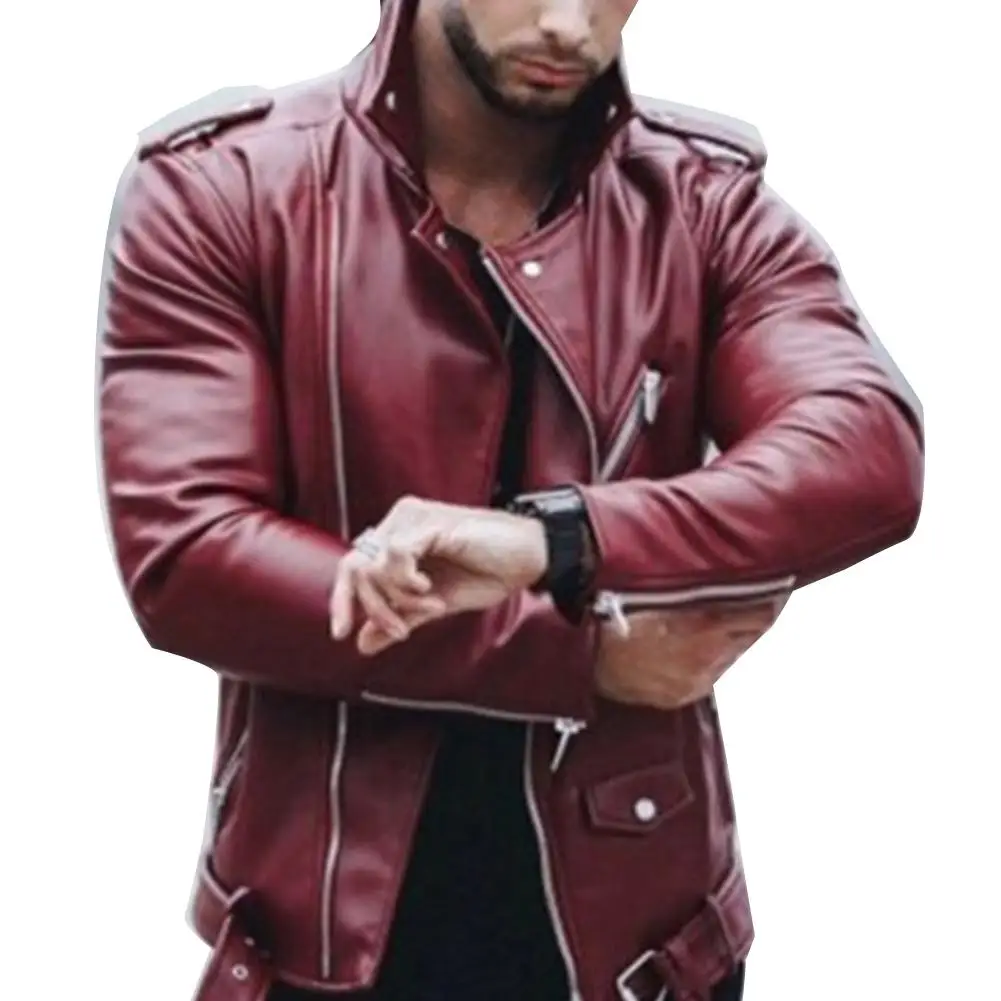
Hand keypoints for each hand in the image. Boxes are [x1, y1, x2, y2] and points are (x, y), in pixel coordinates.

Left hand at [330, 495, 547, 653]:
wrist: (527, 558)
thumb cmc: (488, 571)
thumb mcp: (435, 604)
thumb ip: (399, 619)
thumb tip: (362, 643)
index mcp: (398, 537)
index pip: (352, 566)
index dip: (342, 600)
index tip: (341, 634)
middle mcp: (400, 522)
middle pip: (355, 566)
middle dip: (373, 606)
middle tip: (400, 629)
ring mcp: (412, 518)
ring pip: (374, 565)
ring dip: (399, 599)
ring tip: (431, 606)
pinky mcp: (429, 522)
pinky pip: (396, 556)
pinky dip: (409, 583)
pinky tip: (432, 590)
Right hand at [595, 597, 784, 709]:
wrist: (579, 653)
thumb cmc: (606, 613)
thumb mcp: (656, 585)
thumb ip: (695, 580)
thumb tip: (721, 566)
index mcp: (702, 629)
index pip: (760, 614)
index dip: (771, 596)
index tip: (775, 583)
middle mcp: (704, 660)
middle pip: (750, 634)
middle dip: (750, 614)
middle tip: (747, 595)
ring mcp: (693, 681)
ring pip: (731, 655)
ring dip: (728, 636)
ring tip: (712, 617)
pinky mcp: (679, 696)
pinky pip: (709, 674)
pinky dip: (709, 656)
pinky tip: (693, 643)